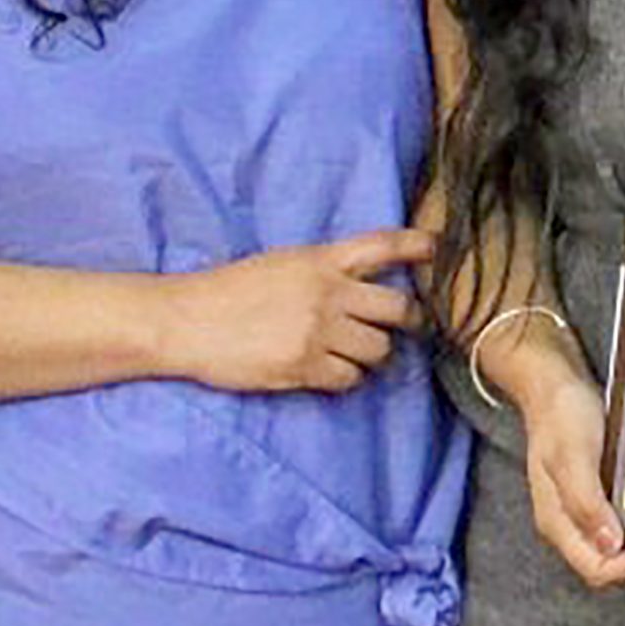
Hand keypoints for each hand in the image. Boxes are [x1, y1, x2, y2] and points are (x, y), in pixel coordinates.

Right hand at [162, 227, 432, 392]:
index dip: (417, 246)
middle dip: (405, 319)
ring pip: (379, 349)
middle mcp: (328, 293)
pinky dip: (346, 378)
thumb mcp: (282, 264)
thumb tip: (362, 283)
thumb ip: (324, 271)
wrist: (185, 320)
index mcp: (321, 260)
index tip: (438, 247)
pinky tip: (330, 372)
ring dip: (373, 354)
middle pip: (398, 308)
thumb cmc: (230, 289)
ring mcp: (317, 332)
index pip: (383, 246)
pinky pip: (350, 379)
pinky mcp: (303, 367)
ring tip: (354, 352)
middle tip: (400, 326)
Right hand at [517, 365, 624, 590]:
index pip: (598, 567)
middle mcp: (582, 527)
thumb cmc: (560, 417)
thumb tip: (611, 545)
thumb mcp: (569, 455)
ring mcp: (600, 513)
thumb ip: (584, 501)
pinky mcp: (616, 497)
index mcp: (562, 525)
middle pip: (624, 565)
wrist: (559, 386)